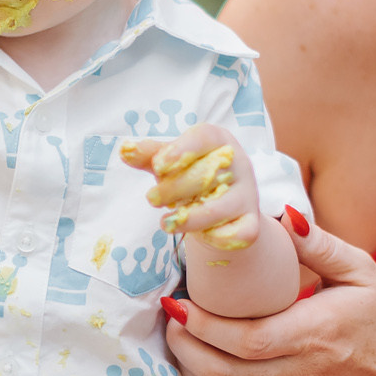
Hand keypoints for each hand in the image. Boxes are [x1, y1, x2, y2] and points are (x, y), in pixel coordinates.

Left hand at [123, 124, 260, 251]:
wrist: (223, 210)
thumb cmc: (192, 178)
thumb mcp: (172, 163)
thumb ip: (151, 156)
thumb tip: (124, 150)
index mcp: (219, 141)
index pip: (204, 137)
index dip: (181, 150)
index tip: (158, 166)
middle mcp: (239, 164)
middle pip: (208, 174)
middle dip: (175, 188)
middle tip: (151, 199)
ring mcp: (247, 195)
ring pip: (221, 208)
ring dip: (191, 218)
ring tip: (165, 223)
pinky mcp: (251, 223)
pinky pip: (240, 233)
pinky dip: (218, 238)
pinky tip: (201, 236)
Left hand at [162, 214, 375, 375]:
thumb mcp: (363, 273)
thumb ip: (320, 245)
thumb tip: (281, 214)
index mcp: (313, 334)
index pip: (246, 338)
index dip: (204, 324)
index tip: (179, 300)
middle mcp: (296, 373)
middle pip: (223, 371)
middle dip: (185, 345)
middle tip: (170, 316)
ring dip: (189, 372)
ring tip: (177, 339)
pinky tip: (194, 369)